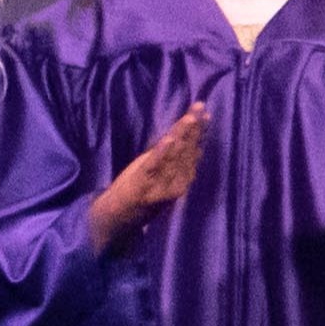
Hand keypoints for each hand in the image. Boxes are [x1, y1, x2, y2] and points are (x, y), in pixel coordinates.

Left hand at [92, 99, 210, 251]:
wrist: (119, 219)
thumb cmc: (142, 194)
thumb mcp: (165, 177)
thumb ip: (178, 161)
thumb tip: (197, 143)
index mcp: (183, 178)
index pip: (194, 150)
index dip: (200, 131)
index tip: (206, 113)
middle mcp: (177, 182)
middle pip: (187, 151)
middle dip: (194, 129)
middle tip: (200, 107)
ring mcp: (161, 185)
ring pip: (174, 156)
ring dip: (182, 136)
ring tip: (189, 118)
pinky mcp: (143, 185)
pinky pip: (154, 166)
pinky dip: (162, 152)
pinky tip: (169, 138)